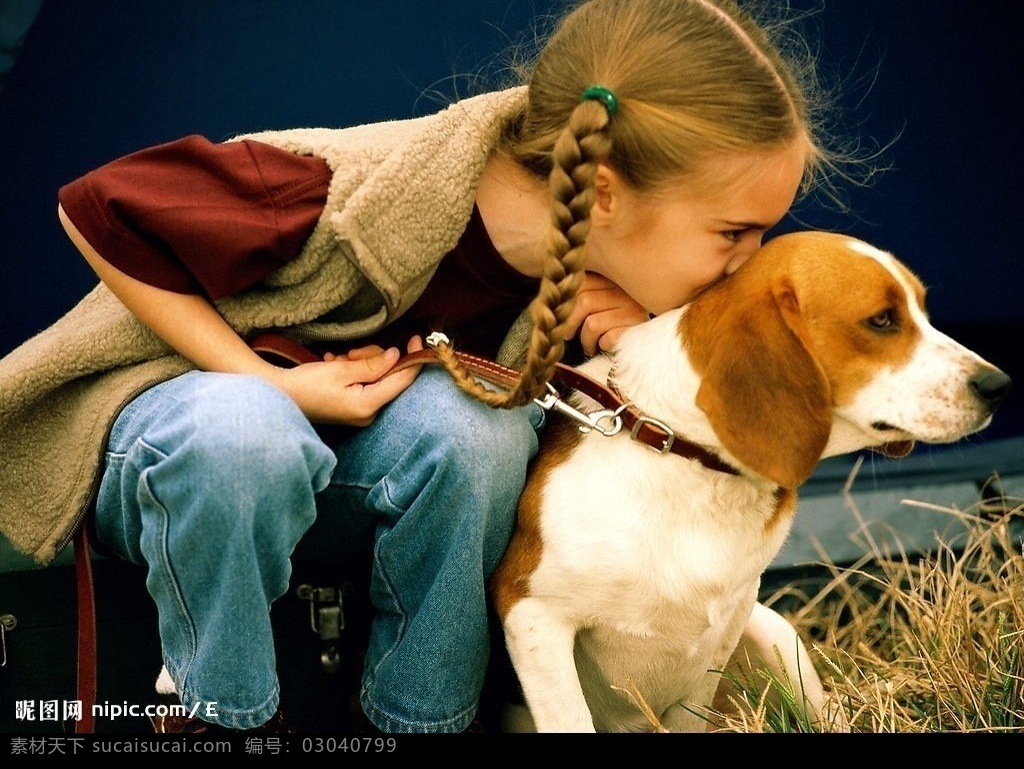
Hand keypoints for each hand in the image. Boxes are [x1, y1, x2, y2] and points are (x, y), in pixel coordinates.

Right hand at [274, 336, 424, 425]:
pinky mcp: (353, 407)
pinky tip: (334, 366)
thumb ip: (373, 364)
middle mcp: (369, 413)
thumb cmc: (307, 384)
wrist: (280, 395)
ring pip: (375, 375)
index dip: (413, 359)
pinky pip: (364, 382)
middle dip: (372, 358)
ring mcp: (361, 412)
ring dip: (359, 362)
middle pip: (388, 376)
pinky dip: (351, 370)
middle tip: (350, 354)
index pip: (402, 381)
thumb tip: (396, 356)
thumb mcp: (342, 369)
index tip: (417, 339)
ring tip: (337, 362)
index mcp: (368, 406)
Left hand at [566, 273, 649, 355]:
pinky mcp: (638, 328)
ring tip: (589, 345)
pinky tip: (605, 345)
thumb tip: (551, 301)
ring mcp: (633, 307)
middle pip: (584, 301)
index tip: (561, 316)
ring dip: (586, 340)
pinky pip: (608, 338)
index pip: (581, 281)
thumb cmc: (615, 319)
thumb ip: (579, 293)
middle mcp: (624, 289)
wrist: (647, 339)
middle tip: (568, 335)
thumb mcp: (598, 301)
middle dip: (570, 323)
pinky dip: (602, 345)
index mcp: (612, 276)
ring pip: (593, 323)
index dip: (566, 302)